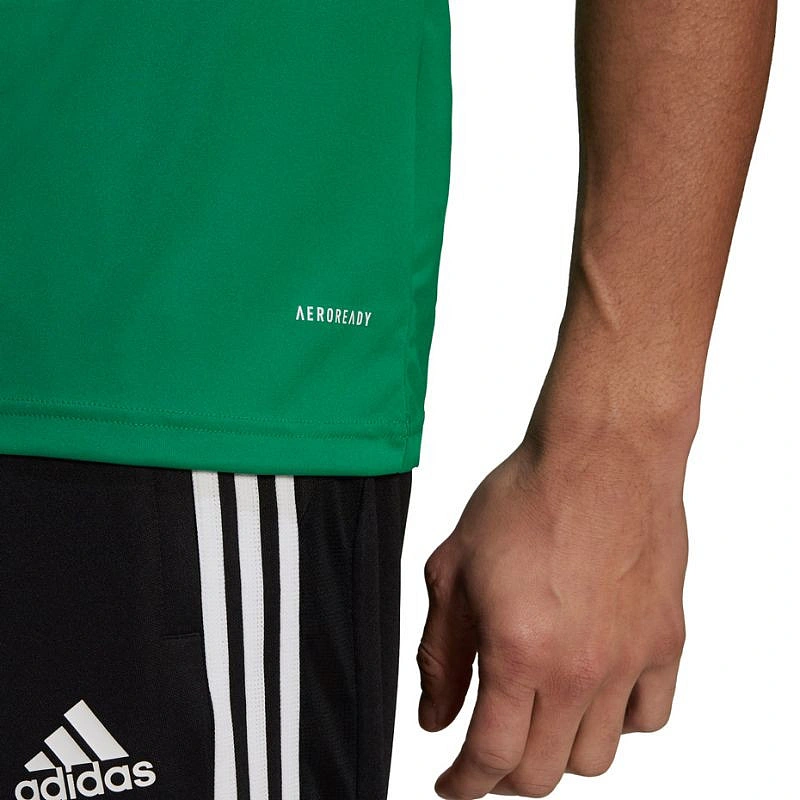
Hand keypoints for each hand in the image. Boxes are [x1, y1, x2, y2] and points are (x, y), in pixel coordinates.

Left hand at [417, 430, 688, 797]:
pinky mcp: (665, 641)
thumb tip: (434, 717)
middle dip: (503, 776)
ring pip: (596, 758)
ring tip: (538, 717)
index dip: (463, 785)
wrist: (598, 455)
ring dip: (559, 752)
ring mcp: (628, 659)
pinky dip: (617, 723)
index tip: (452, 786)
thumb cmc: (525, 499)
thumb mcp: (454, 569)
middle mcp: (578, 669)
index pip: (490, 757)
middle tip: (488, 750)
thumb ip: (441, 653)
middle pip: (542, 773)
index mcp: (517, 651)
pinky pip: (648, 717)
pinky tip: (593, 693)